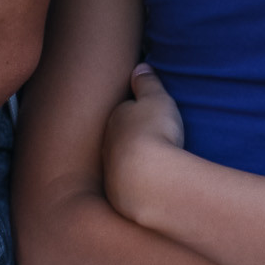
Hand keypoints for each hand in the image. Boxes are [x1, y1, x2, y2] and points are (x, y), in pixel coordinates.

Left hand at [102, 65, 184, 225]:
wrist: (148, 181)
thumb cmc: (154, 134)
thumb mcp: (157, 99)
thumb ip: (147, 82)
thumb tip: (140, 66)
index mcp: (116, 118)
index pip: (125, 112)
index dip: (137, 113)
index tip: (149, 116)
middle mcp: (108, 145)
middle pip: (119, 139)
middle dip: (132, 139)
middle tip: (152, 142)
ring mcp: (111, 173)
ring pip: (121, 165)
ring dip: (134, 165)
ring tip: (154, 168)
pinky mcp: (119, 198)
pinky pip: (129, 188)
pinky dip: (139, 186)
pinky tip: (152, 189)